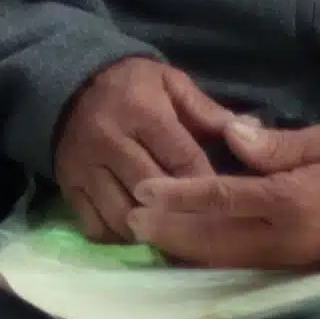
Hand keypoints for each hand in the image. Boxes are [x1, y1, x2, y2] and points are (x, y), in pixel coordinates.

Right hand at [50, 56, 229, 243]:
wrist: (68, 81)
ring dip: (152, 233)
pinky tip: (139, 235)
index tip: (228, 204)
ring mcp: (84, 167)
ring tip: (175, 238)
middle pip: (153, 193)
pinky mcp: (68, 185)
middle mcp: (110, 141)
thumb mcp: (171, 84)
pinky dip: (120, 237)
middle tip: (208, 231)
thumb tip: (251, 132)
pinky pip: (95, 226)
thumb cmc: (131, 85)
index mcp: (142, 112)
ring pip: (123, 215)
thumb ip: (208, 112)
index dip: (208, 186)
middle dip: (184, 215)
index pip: (183, 160)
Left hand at [128, 116, 319, 270]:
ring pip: (221, 259)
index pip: (224, 197)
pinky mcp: (286, 270)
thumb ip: (278, 144)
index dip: (180, 195)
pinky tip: (178, 248)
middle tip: (131, 218)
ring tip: (144, 234)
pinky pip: (236, 267)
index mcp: (292, 200)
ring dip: (180, 249)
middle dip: (169, 230)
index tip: (145, 189)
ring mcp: (285, 260)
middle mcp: (284, 237)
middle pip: (214, 238)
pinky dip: (203, 259)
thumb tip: (234, 135)